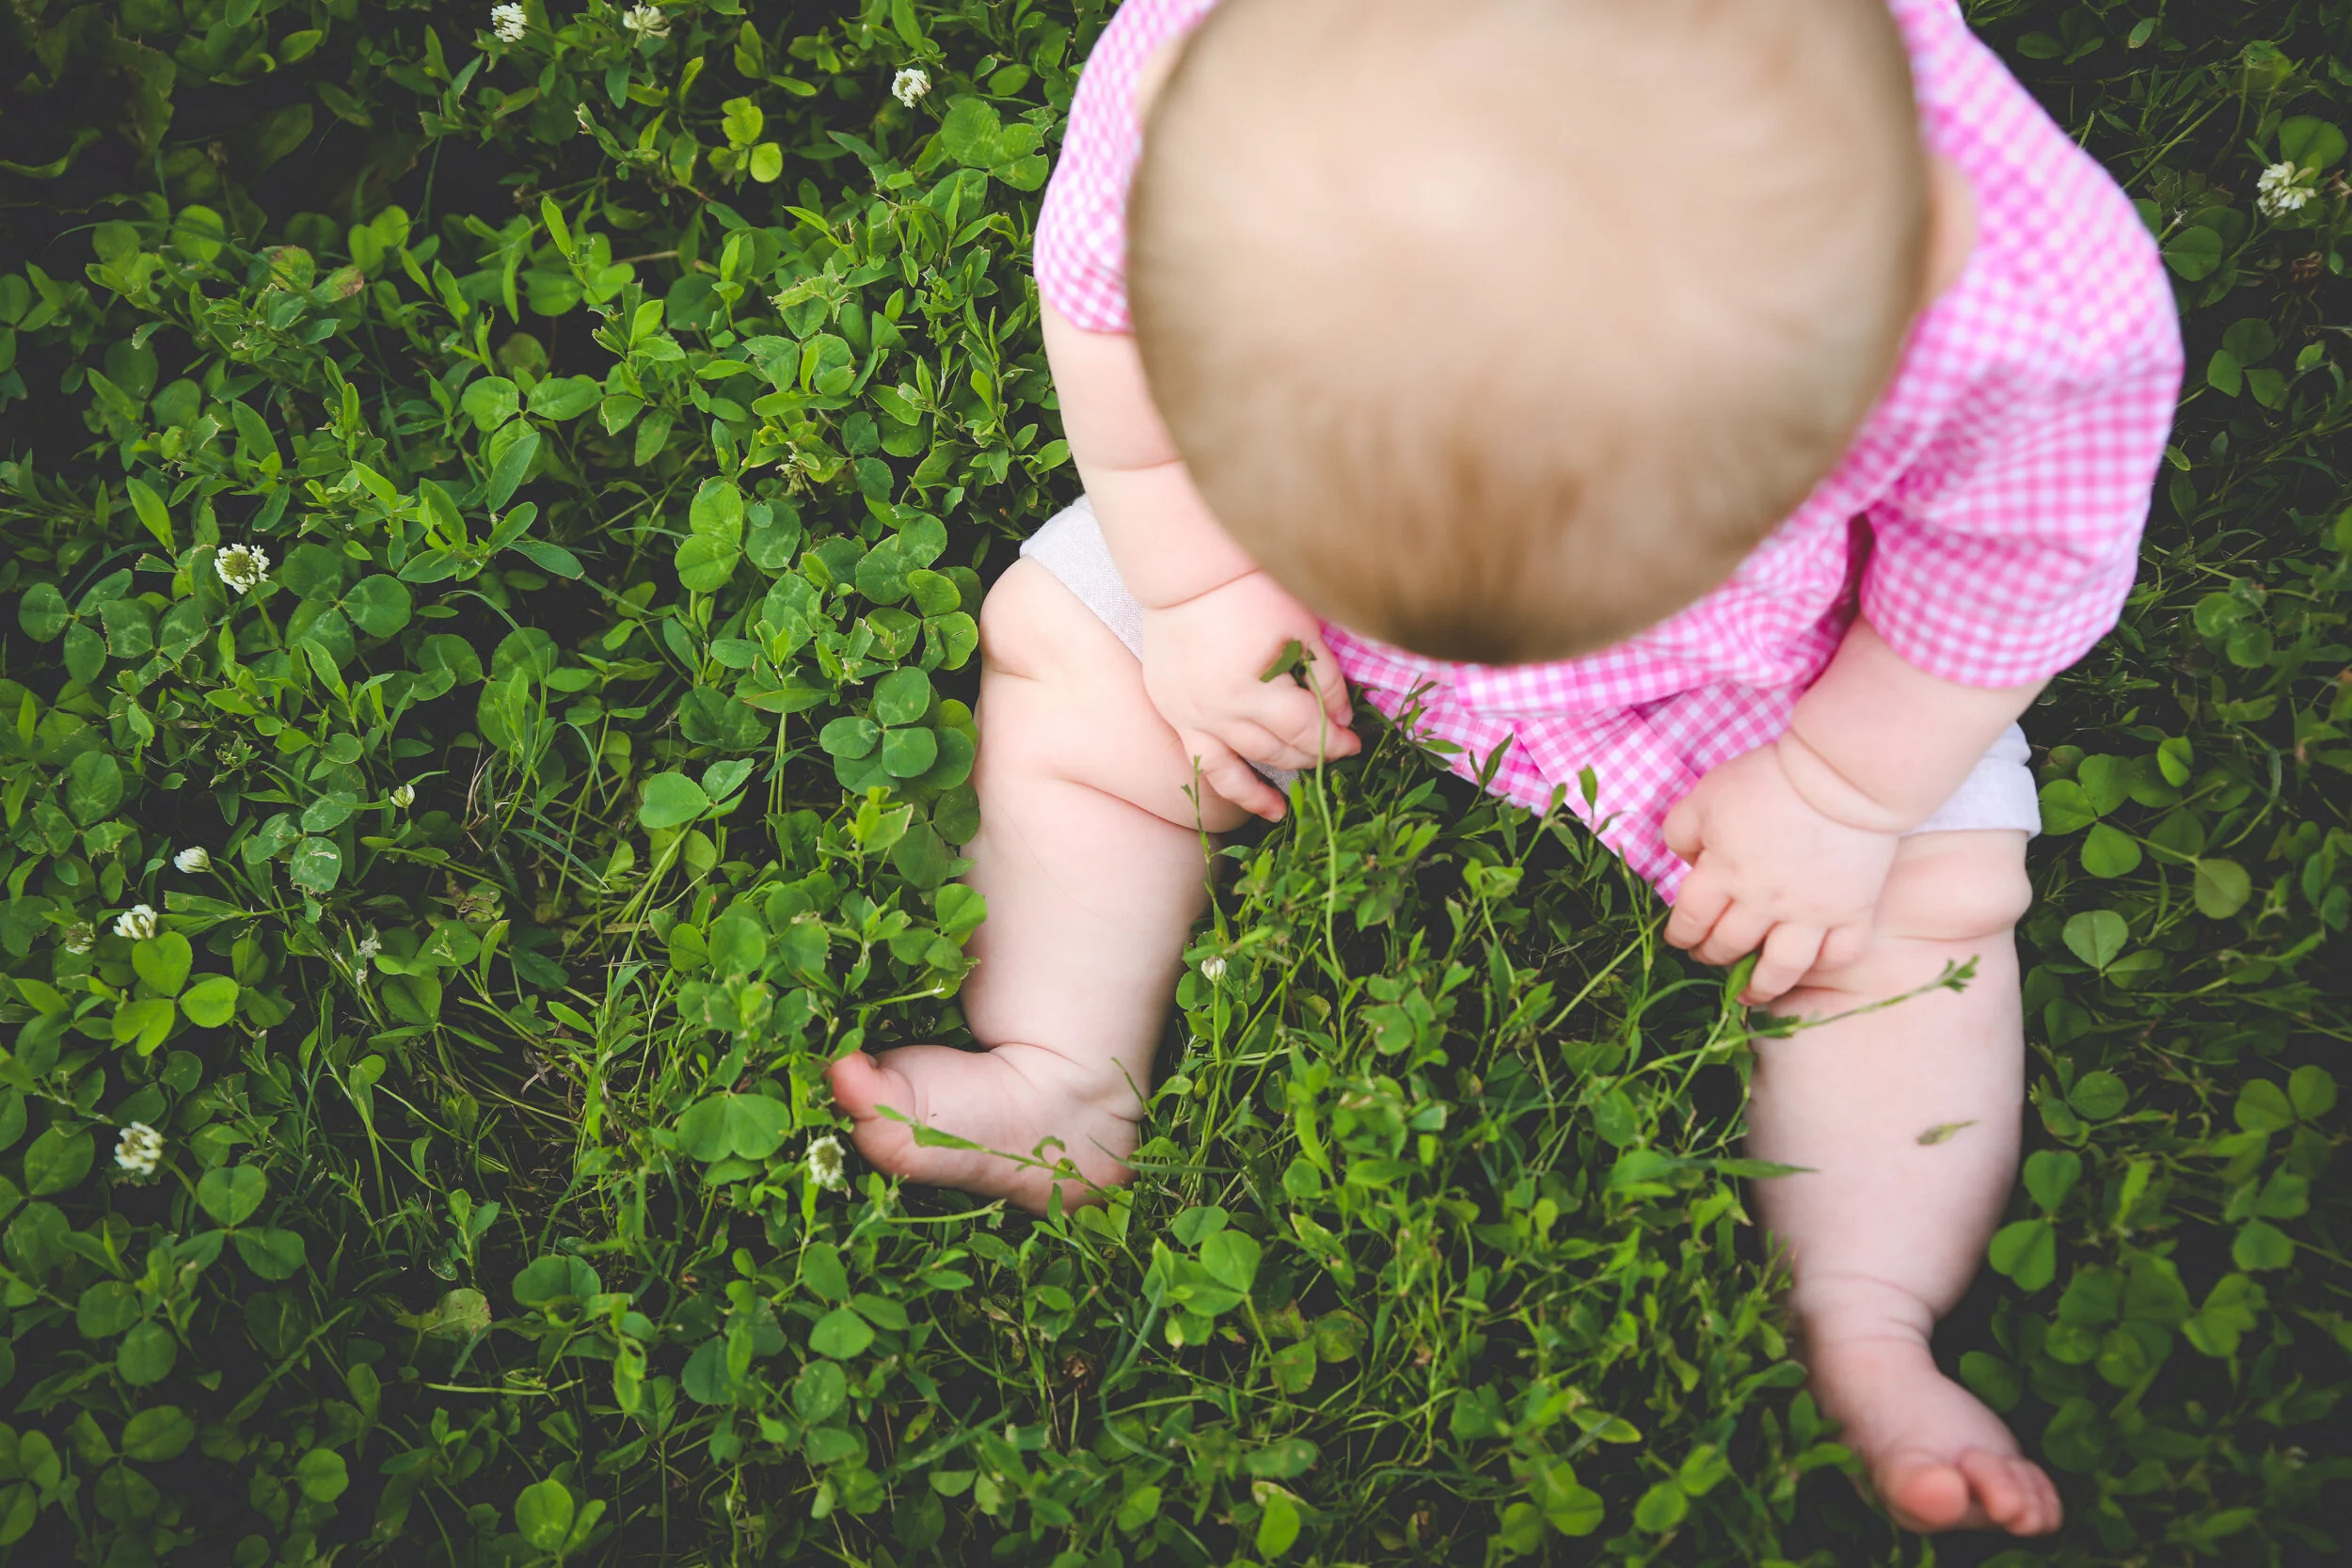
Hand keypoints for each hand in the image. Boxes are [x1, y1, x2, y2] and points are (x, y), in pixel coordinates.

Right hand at [1139, 571, 1358, 820]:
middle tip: (1331, 752)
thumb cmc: (1251, 593)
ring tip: (1290, 802)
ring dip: (1269, 784)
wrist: (1187, 575)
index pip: (1306, 731)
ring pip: (1238, 768)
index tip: (1354, 743)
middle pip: (1276, 751)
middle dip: (1310, 755)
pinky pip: (1203, 763)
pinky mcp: (1173, 714)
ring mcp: (1192, 718)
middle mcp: (1222, 713)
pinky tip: (1252, 802)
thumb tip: (1341, 720)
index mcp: (1256, 689)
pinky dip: (1229, 785)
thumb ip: (1325, 679)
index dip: (1335, 742)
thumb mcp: (1301, 631)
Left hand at [1661, 737, 1899, 1004]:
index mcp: (1722, 873)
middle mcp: (1762, 903)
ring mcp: (1810, 914)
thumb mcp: (1706, 793)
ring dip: (1760, 986)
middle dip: (1712, 956)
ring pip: (1780, 968)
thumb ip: (1683, 830)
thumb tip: (1686, 859)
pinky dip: (1822, 967)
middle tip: (1709, 957)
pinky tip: (1808, 968)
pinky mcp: (1853, 912)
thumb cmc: (1770, 779)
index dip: (1680, 934)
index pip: (1690, 919)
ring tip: (1750, 994)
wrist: (1841, 777)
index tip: (1679, 938)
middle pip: (1729, 945)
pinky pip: (1838, 955)